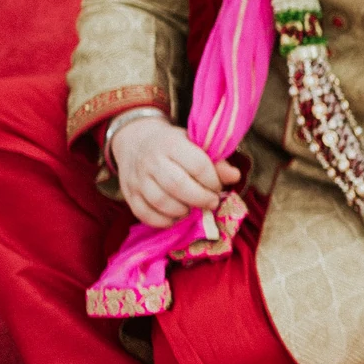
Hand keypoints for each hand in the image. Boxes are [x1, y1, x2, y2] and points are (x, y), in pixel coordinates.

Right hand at [111, 116, 239, 228]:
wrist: (136, 142)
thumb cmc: (174, 146)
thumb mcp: (195, 145)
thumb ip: (216, 162)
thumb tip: (235, 177)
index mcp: (172, 144)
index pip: (197, 165)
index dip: (212, 181)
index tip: (217, 187)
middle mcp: (151, 160)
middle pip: (178, 185)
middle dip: (201, 199)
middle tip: (211, 203)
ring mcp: (137, 178)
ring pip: (161, 202)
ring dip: (183, 211)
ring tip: (192, 209)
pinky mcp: (129, 194)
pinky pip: (145, 214)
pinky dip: (164, 221)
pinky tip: (176, 217)